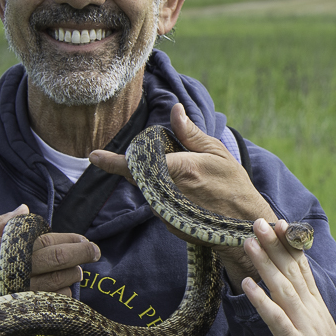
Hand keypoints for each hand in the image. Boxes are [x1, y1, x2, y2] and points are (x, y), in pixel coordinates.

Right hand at [0, 204, 100, 335]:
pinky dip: (63, 297)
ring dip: (74, 275)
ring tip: (78, 272)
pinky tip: (64, 292)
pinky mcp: (23, 316)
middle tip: (95, 251)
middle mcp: (11, 271)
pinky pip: (53, 305)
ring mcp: (18, 296)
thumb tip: (25, 208)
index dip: (69, 238)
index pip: (45, 239)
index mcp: (1, 250)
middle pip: (58, 258)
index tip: (82, 239)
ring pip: (59, 282)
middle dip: (82, 253)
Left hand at [90, 103, 275, 289]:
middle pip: (138, 175)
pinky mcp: (167, 223)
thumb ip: (190, 133)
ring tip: (183, 178)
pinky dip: (163, 193)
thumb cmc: (233, 186)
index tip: (94, 156)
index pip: (139, 164)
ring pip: (146, 189)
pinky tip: (185, 194)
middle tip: (154, 158)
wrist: (242, 226)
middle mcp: (168, 192)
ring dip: (154, 179)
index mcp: (180, 170)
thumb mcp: (216, 153)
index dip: (113, 161)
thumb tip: (175, 110)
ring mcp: (166, 211)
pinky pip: (156, 202)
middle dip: (138, 165)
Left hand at [242, 219, 335, 335]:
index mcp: (315, 304)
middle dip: (274, 245)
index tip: (279, 223)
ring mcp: (302, 324)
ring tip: (248, 243)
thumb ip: (303, 307)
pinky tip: (247, 285)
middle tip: (257, 222)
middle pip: (290, 270)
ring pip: (281, 287)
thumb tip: (288, 290)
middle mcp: (309, 308)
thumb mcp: (316, 327)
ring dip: (264, 264)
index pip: (301, 267)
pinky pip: (275, 318)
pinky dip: (261, 300)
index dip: (289, 245)